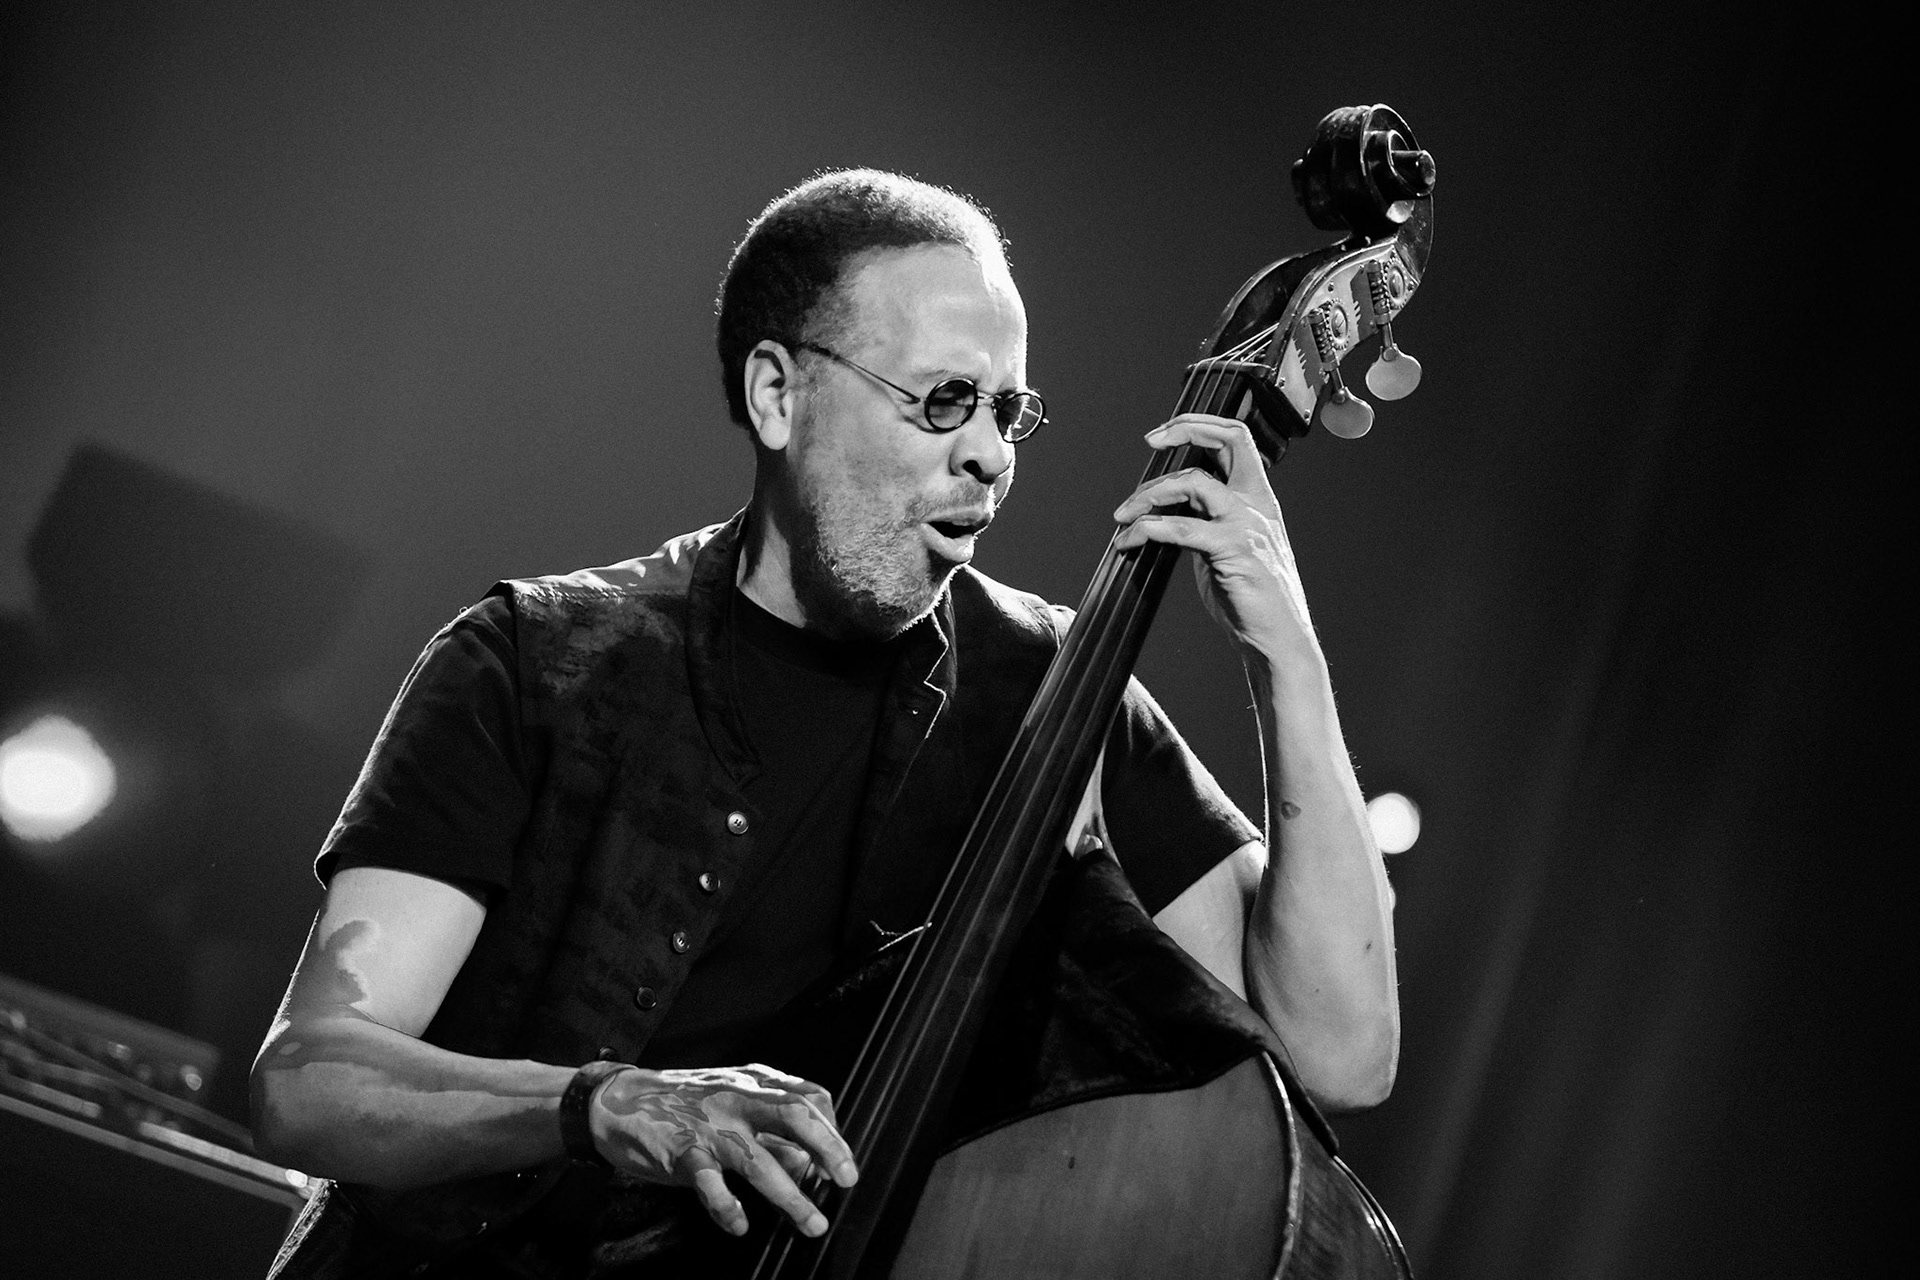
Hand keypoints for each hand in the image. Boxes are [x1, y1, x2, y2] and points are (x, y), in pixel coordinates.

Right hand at [589, 1063, 857, 1237]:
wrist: (618, 1100)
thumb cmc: (682, 1102)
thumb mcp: (732, 1100)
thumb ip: (770, 1128)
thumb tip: (808, 1164)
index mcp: (753, 1082)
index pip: (809, 1096)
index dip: (832, 1128)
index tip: (843, 1160)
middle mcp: (737, 1098)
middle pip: (794, 1116)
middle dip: (828, 1148)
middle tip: (846, 1179)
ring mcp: (709, 1125)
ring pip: (758, 1161)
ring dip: (791, 1197)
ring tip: (812, 1223)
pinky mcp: (681, 1152)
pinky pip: (711, 1185)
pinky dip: (729, 1209)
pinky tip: (740, 1224)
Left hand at [1113, 413, 1318, 664]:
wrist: (1278, 638)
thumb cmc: (1251, 598)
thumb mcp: (1228, 546)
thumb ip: (1205, 520)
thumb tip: (1165, 508)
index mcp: (1259, 498)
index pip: (1237, 439)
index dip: (1200, 426)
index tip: (1165, 433)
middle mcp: (1256, 504)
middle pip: (1229, 440)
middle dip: (1185, 430)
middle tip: (1150, 441)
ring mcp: (1245, 525)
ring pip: (1194, 482)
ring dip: (1149, 494)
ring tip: (1123, 516)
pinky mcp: (1232, 551)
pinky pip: (1181, 529)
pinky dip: (1147, 530)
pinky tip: (1130, 541)